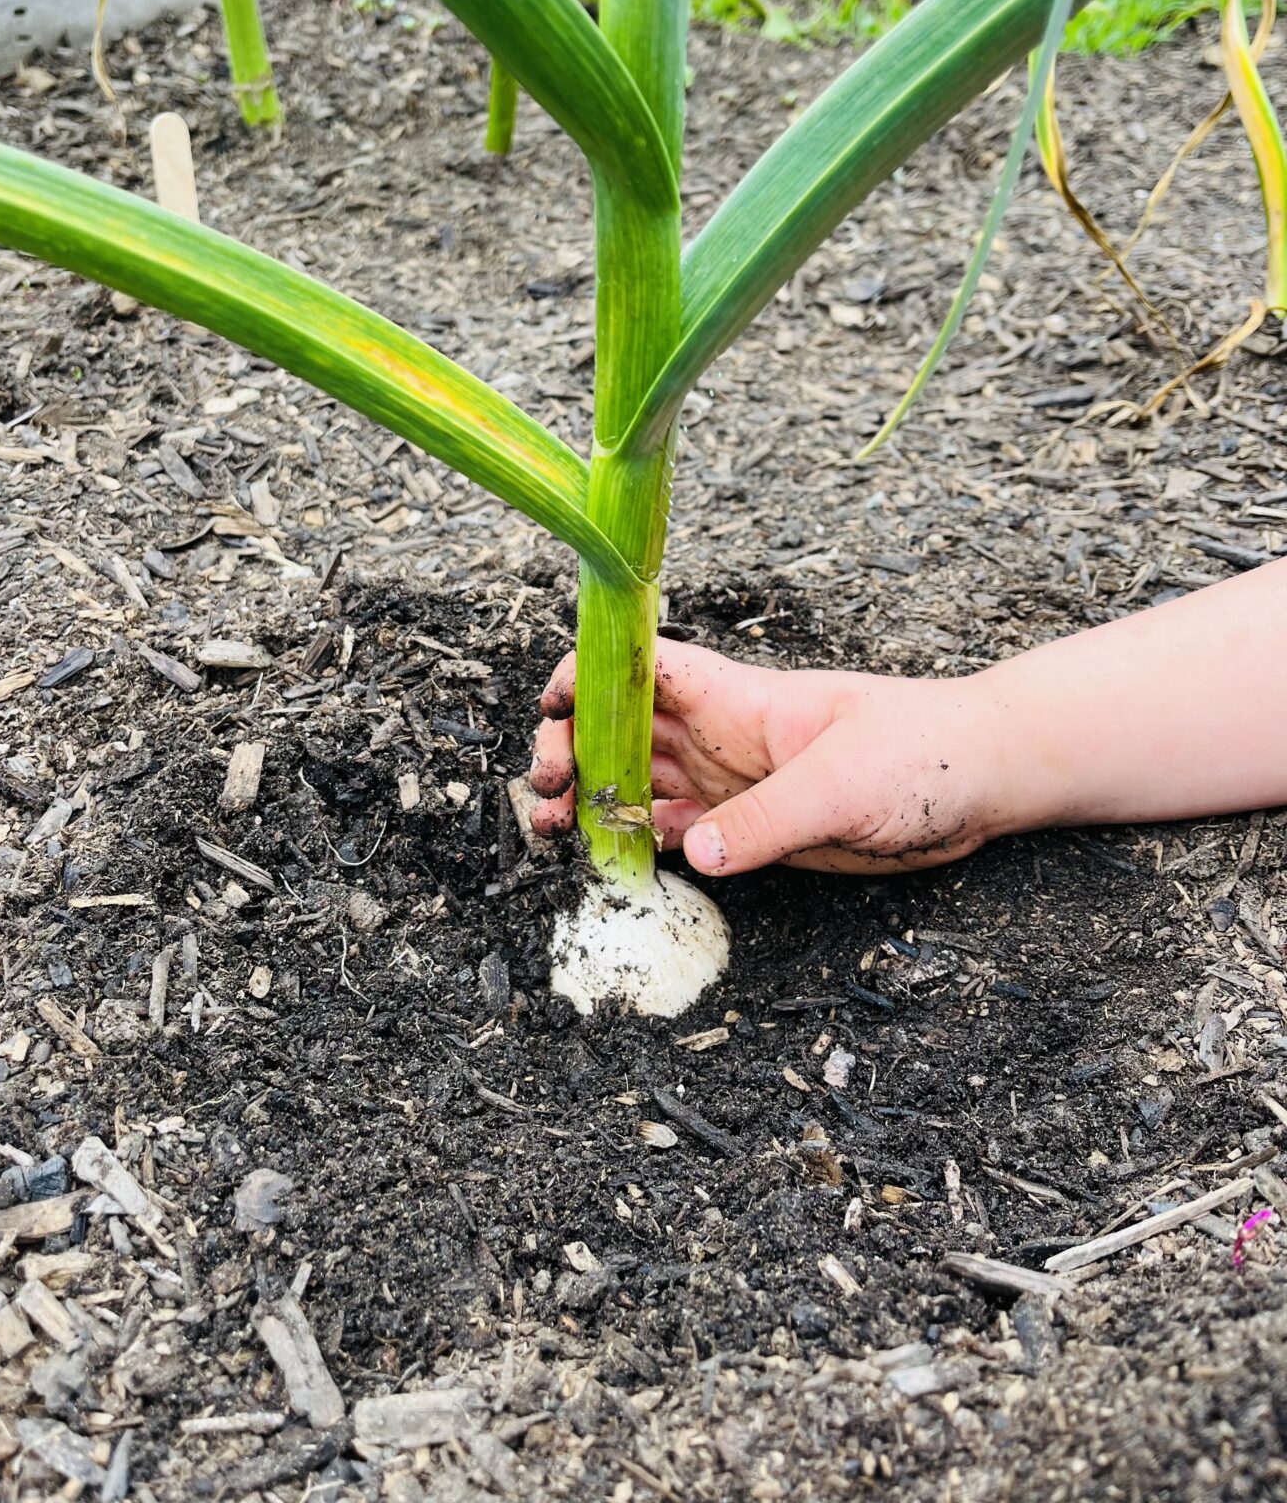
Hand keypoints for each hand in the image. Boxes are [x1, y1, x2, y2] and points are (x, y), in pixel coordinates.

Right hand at [529, 638, 1012, 876]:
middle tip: (549, 790)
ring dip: (593, 800)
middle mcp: (723, 736)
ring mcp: (735, 783)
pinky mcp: (755, 829)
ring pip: (640, 782)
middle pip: (623, 727)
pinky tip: (609, 864)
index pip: (646, 668)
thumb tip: (693, 852)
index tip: (552, 708)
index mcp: (738, 699)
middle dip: (574, 749)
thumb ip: (768, 819)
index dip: (590, 676)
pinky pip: (679, 833)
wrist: (984, 781)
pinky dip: (637, 846)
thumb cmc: (925, 752)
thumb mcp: (845, 784)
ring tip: (554, 831)